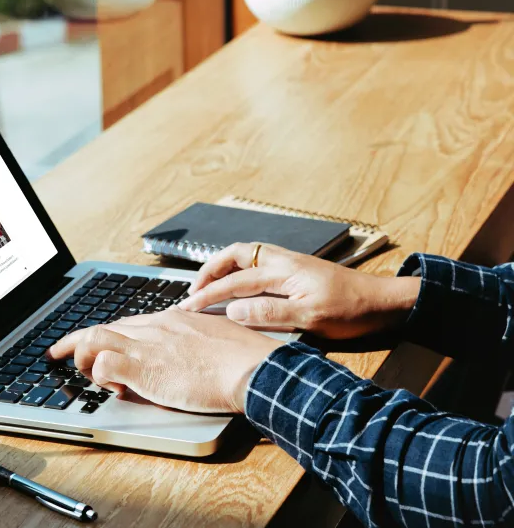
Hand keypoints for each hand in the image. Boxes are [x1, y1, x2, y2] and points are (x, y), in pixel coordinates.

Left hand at [48, 309, 280, 413]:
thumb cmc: (243, 356)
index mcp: (170, 319)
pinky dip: (101, 375)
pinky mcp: (145, 368)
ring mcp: (148, 345)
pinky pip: (106, 364)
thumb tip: (181, 351)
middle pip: (103, 327)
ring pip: (95, 339)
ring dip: (84, 357)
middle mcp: (154, 327)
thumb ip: (191, 340)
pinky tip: (113, 386)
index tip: (92, 340)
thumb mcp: (213, 336)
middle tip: (57, 351)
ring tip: (88, 373)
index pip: (125, 322)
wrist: (252, 367)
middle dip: (75, 340)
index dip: (103, 333)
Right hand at [178, 243, 419, 339]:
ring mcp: (291, 263)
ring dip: (224, 267)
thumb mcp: (310, 318)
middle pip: (235, 255)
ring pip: (246, 255)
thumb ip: (269, 313)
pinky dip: (241, 270)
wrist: (384, 302)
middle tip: (193, 290)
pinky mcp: (297, 270)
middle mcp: (283, 261)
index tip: (189, 307)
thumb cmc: (352, 311)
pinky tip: (241, 284)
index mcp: (283, 271)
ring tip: (209, 284)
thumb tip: (233, 311)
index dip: (208, 295)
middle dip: (210, 270)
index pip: (235, 282)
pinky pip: (259, 262)